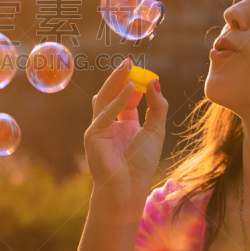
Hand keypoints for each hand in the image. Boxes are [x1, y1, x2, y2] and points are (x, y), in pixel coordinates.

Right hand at [83, 60, 167, 198]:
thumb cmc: (141, 164)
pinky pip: (105, 112)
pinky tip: (129, 88)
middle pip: (114, 95)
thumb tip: (155, 82)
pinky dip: (118, 100)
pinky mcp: (93, 133)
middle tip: (130, 62)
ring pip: (105, 98)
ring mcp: (99, 127)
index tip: (145, 73)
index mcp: (125, 126)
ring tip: (126, 66)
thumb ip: (156, 107)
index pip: (128, 100)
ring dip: (115, 81)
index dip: (135, 86)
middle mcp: (111, 125)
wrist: (128, 187)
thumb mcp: (155, 131)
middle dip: (122, 79)